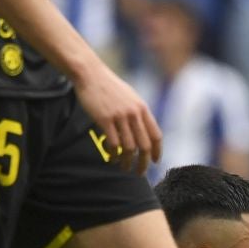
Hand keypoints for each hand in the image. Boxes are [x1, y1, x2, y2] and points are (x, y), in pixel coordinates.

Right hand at [73, 59, 160, 174]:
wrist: (91, 74)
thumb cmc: (109, 86)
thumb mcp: (130, 97)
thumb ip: (138, 112)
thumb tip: (143, 130)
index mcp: (143, 108)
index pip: (156, 135)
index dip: (157, 151)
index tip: (155, 162)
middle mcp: (134, 113)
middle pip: (144, 145)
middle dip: (143, 162)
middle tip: (139, 172)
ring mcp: (120, 116)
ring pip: (128, 147)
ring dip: (127, 162)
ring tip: (124, 168)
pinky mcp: (104, 119)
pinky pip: (113, 143)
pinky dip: (114, 154)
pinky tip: (112, 158)